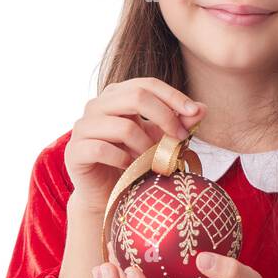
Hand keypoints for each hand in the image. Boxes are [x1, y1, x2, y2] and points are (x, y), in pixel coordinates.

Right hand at [65, 77, 206, 214]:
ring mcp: (83, 127)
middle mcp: (96, 106)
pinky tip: (129, 167)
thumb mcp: (159, 139)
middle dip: (165, 117)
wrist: (105, 193)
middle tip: (180, 138)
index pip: (147, 84)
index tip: (195, 113)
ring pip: (123, 127)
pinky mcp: (75, 150)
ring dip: (145, 146)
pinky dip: (123, 160)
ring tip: (151, 160)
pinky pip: (103, 150)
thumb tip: (202, 109)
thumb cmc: (132, 161)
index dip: (173, 96)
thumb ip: (177, 122)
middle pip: (136, 97)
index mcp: (116, 96)